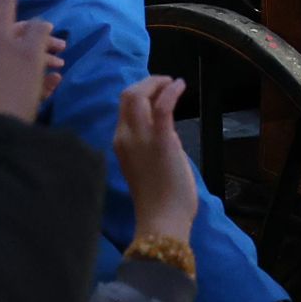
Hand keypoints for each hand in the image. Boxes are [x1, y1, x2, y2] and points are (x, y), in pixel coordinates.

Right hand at [114, 76, 197, 242]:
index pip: (124, 107)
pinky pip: (161, 107)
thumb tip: (166, 130)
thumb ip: (152, 144)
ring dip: (156, 83)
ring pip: (138, 95)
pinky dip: (170, 91)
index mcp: (120, 142)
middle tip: (164, 82)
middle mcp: (125, 135)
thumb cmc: (159, 198)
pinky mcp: (160, 139)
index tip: (156, 91)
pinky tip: (180, 85)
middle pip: (127, 95)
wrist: (162, 219)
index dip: (141, 93)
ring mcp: (140, 137)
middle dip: (147, 83)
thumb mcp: (148, 164)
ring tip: (173, 82)